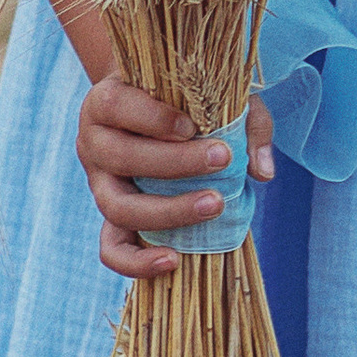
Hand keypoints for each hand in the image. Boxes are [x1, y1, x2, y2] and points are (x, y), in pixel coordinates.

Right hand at [77, 78, 275, 280]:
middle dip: (175, 162)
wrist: (159, 112)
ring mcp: (99, 184)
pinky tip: (173, 260)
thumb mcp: (215, 95)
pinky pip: (112, 249)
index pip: (116, 105)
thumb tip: (263, 172)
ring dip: (168, 209)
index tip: (194, 126)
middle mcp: (93, 142)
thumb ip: (245, 122)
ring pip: (118, 206)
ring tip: (215, 205)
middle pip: (121, 157)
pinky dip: (137, 261)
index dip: (152, 118)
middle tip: (223, 159)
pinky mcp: (110, 218)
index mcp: (106, 101)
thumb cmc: (189, 99)